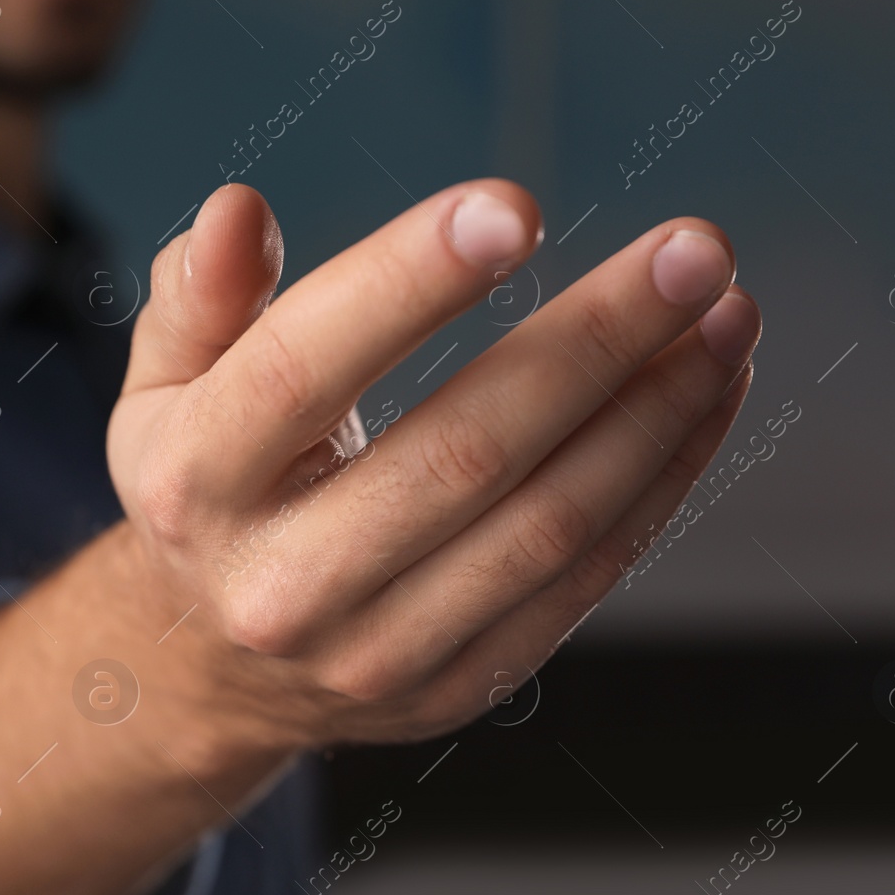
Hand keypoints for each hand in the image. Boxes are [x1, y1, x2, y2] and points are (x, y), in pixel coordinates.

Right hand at [108, 180, 758, 750]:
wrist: (214, 672)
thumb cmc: (207, 485)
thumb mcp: (165, 386)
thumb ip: (199, 295)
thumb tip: (240, 210)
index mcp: (192, 485)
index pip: (301, 369)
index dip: (409, 282)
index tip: (517, 207)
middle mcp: (279, 585)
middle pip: (462, 451)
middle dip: (595, 341)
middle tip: (697, 248)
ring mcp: (375, 653)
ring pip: (547, 525)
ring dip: (657, 413)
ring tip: (730, 316)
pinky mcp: (459, 687)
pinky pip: (582, 579)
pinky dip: (658, 481)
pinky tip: (707, 395)